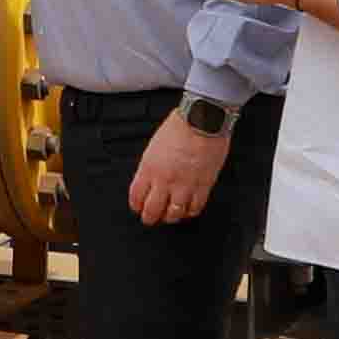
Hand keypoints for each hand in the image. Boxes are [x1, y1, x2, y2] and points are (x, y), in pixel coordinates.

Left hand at [124, 107, 230, 227]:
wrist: (202, 119)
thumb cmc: (180, 126)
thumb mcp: (154, 146)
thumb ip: (151, 166)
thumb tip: (150, 181)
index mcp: (149, 168)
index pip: (136, 197)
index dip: (136, 206)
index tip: (138, 207)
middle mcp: (164, 180)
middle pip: (152, 211)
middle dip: (150, 218)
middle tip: (151, 218)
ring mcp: (184, 185)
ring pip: (174, 214)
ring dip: (170, 217)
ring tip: (170, 215)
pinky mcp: (203, 185)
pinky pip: (195, 208)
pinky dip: (190, 212)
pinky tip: (188, 209)